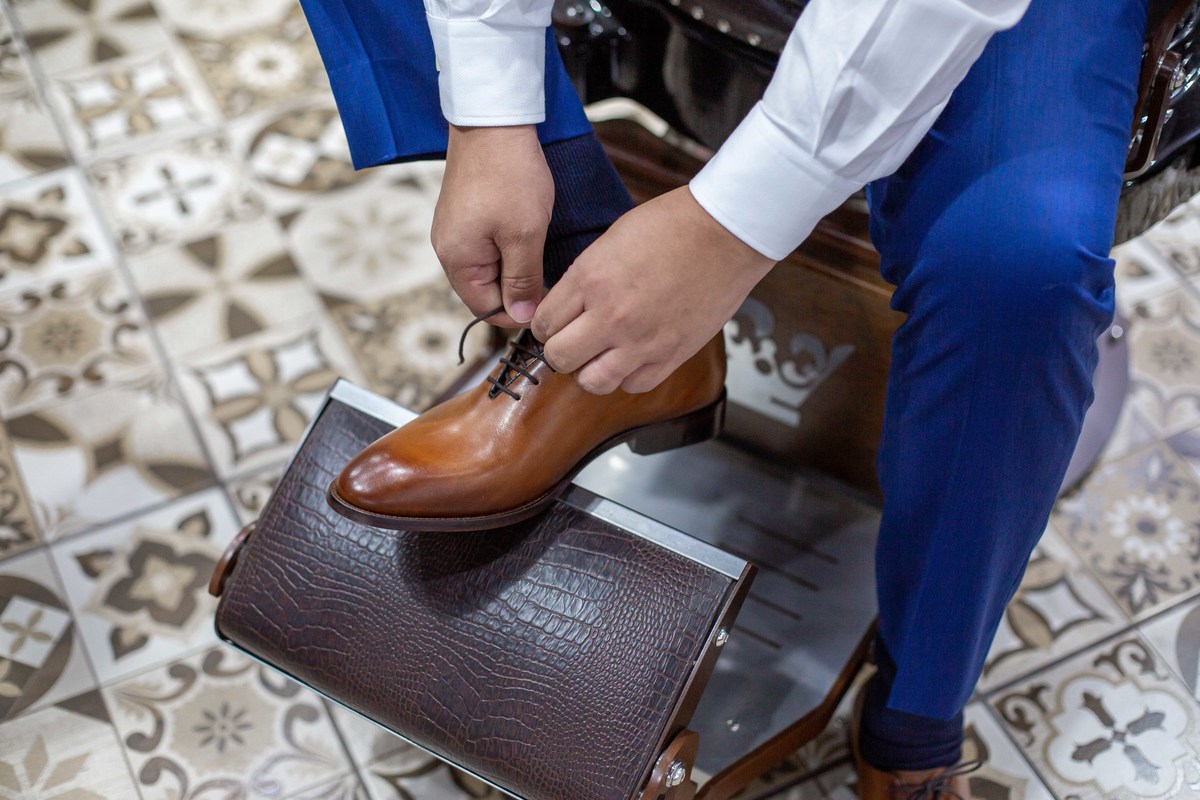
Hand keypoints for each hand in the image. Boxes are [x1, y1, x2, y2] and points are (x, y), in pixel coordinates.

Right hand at [432, 124, 552, 326]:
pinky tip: (526, 232)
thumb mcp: (524, 236)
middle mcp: (448, 250)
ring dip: (515, 267)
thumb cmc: (510, 176)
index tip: (548, 302)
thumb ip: (522, 281)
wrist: (493, 121)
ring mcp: (454, 231)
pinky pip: (486, 247)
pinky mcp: (463, 215)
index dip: (519, 312)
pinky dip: (507, 247)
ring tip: (538, 246)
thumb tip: (523, 317)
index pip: (486, 309)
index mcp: (457, 260)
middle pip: (486, 291)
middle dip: (517, 289)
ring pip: (489, 268)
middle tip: (549, 273)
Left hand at [531, 186, 775, 393]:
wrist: (726, 233)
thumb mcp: (611, 240)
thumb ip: (585, 278)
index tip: (555, 323)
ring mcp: (642, 340)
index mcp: (590, 279)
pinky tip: (631, 358)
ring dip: (590, 370)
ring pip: (591, 382)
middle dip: (561, 350)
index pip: (543, 324)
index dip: (545, 325)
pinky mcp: (672, 355)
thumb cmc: (672, 225)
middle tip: (573, 340)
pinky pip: (633, 385)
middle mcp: (611, 315)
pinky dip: (627, 376)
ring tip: (600, 354)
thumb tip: (567, 306)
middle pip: (559, 358)